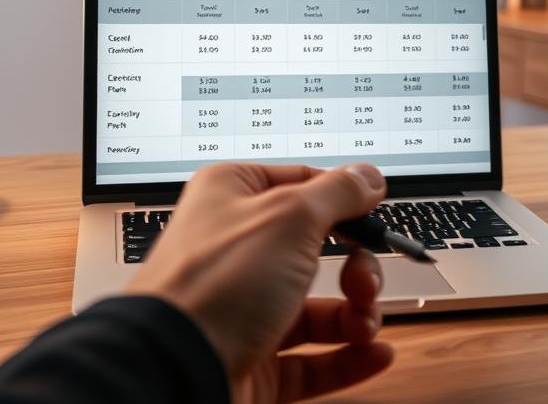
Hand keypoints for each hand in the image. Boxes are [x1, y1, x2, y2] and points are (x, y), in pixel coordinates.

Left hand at [125, 162, 393, 401]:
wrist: (173, 370)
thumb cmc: (212, 285)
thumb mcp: (289, 218)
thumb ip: (337, 193)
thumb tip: (367, 176)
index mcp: (233, 197)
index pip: (302, 184)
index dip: (343, 199)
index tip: (375, 215)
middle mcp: (237, 250)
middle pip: (317, 249)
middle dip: (355, 266)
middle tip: (362, 279)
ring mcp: (244, 307)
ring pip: (318, 306)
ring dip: (356, 313)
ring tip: (364, 324)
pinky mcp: (252, 358)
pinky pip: (310, 357)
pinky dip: (346, 355)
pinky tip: (373, 352)